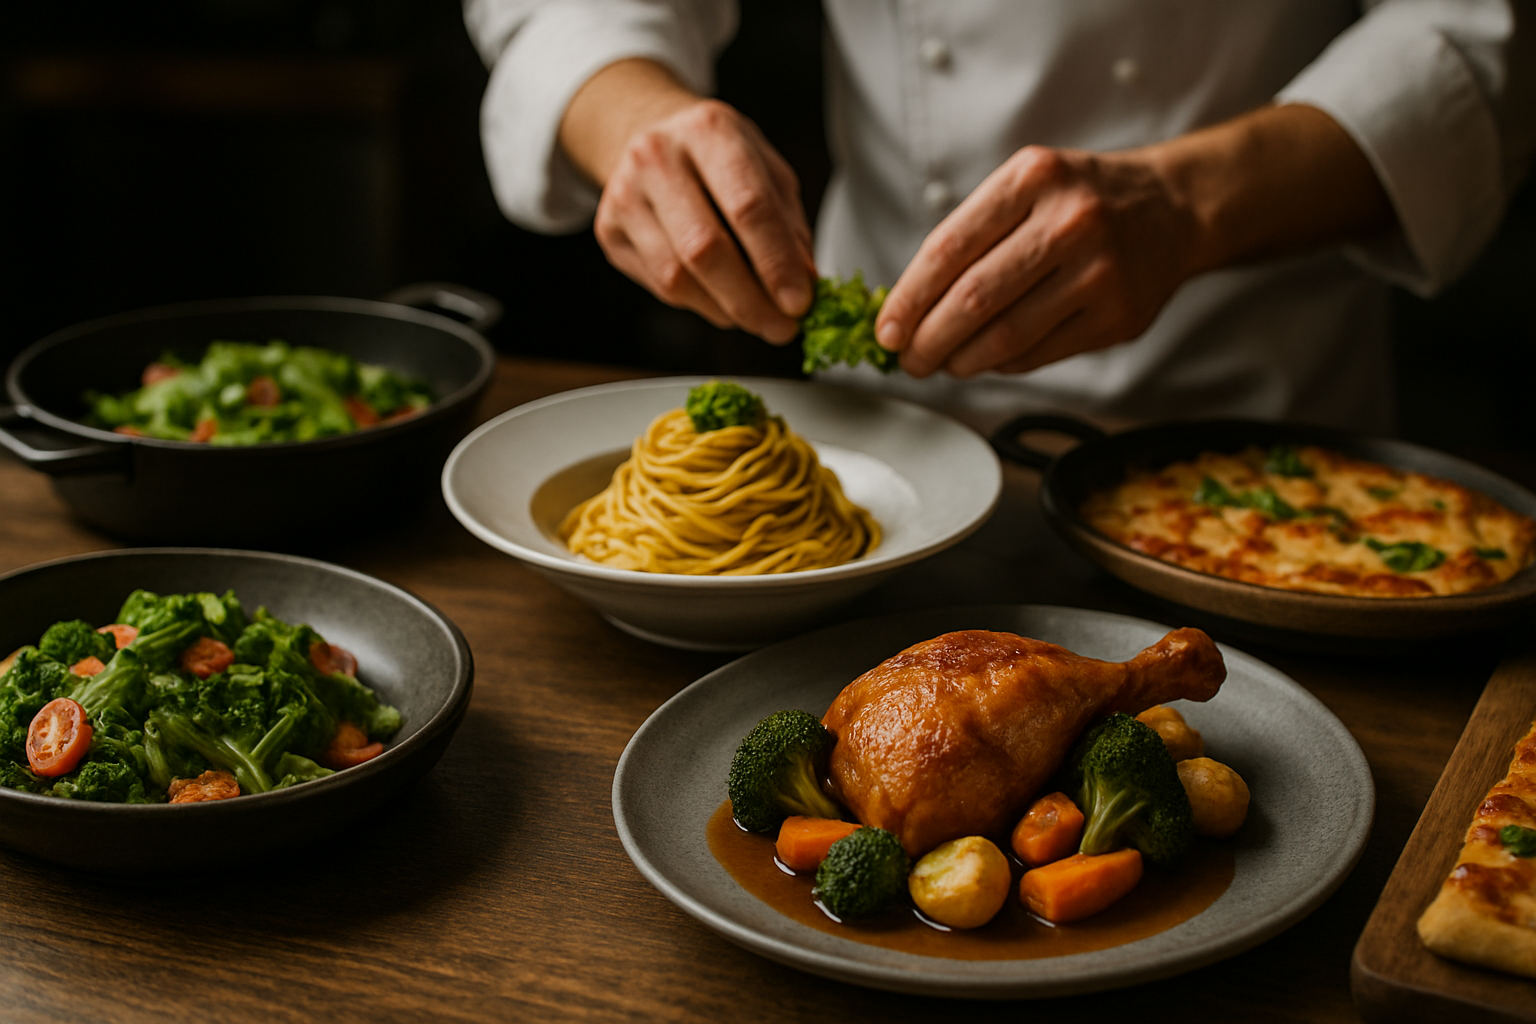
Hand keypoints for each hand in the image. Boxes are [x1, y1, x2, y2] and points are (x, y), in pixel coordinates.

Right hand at [561, 60, 815, 341]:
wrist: (648, 134)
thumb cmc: (718, 157)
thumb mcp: (767, 172)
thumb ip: (788, 227)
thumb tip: (802, 284)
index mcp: (710, 131)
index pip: (748, 207)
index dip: (776, 263)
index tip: (799, 303)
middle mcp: (659, 156)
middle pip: (705, 248)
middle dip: (750, 300)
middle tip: (782, 327)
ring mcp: (625, 194)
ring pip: (677, 277)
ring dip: (725, 309)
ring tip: (756, 315)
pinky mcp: (609, 230)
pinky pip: (660, 286)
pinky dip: (700, 303)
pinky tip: (721, 298)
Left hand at [875, 146, 1199, 377]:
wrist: (1172, 210)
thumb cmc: (1080, 200)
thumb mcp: (1027, 186)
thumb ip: (971, 235)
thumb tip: (906, 307)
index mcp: (1033, 178)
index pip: (948, 248)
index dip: (907, 298)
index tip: (886, 330)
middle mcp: (1070, 220)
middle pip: (973, 299)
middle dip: (928, 340)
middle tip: (909, 359)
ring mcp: (1099, 271)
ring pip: (1005, 336)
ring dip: (960, 360)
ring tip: (942, 362)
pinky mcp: (1117, 317)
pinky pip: (1038, 354)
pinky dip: (1001, 363)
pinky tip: (988, 358)